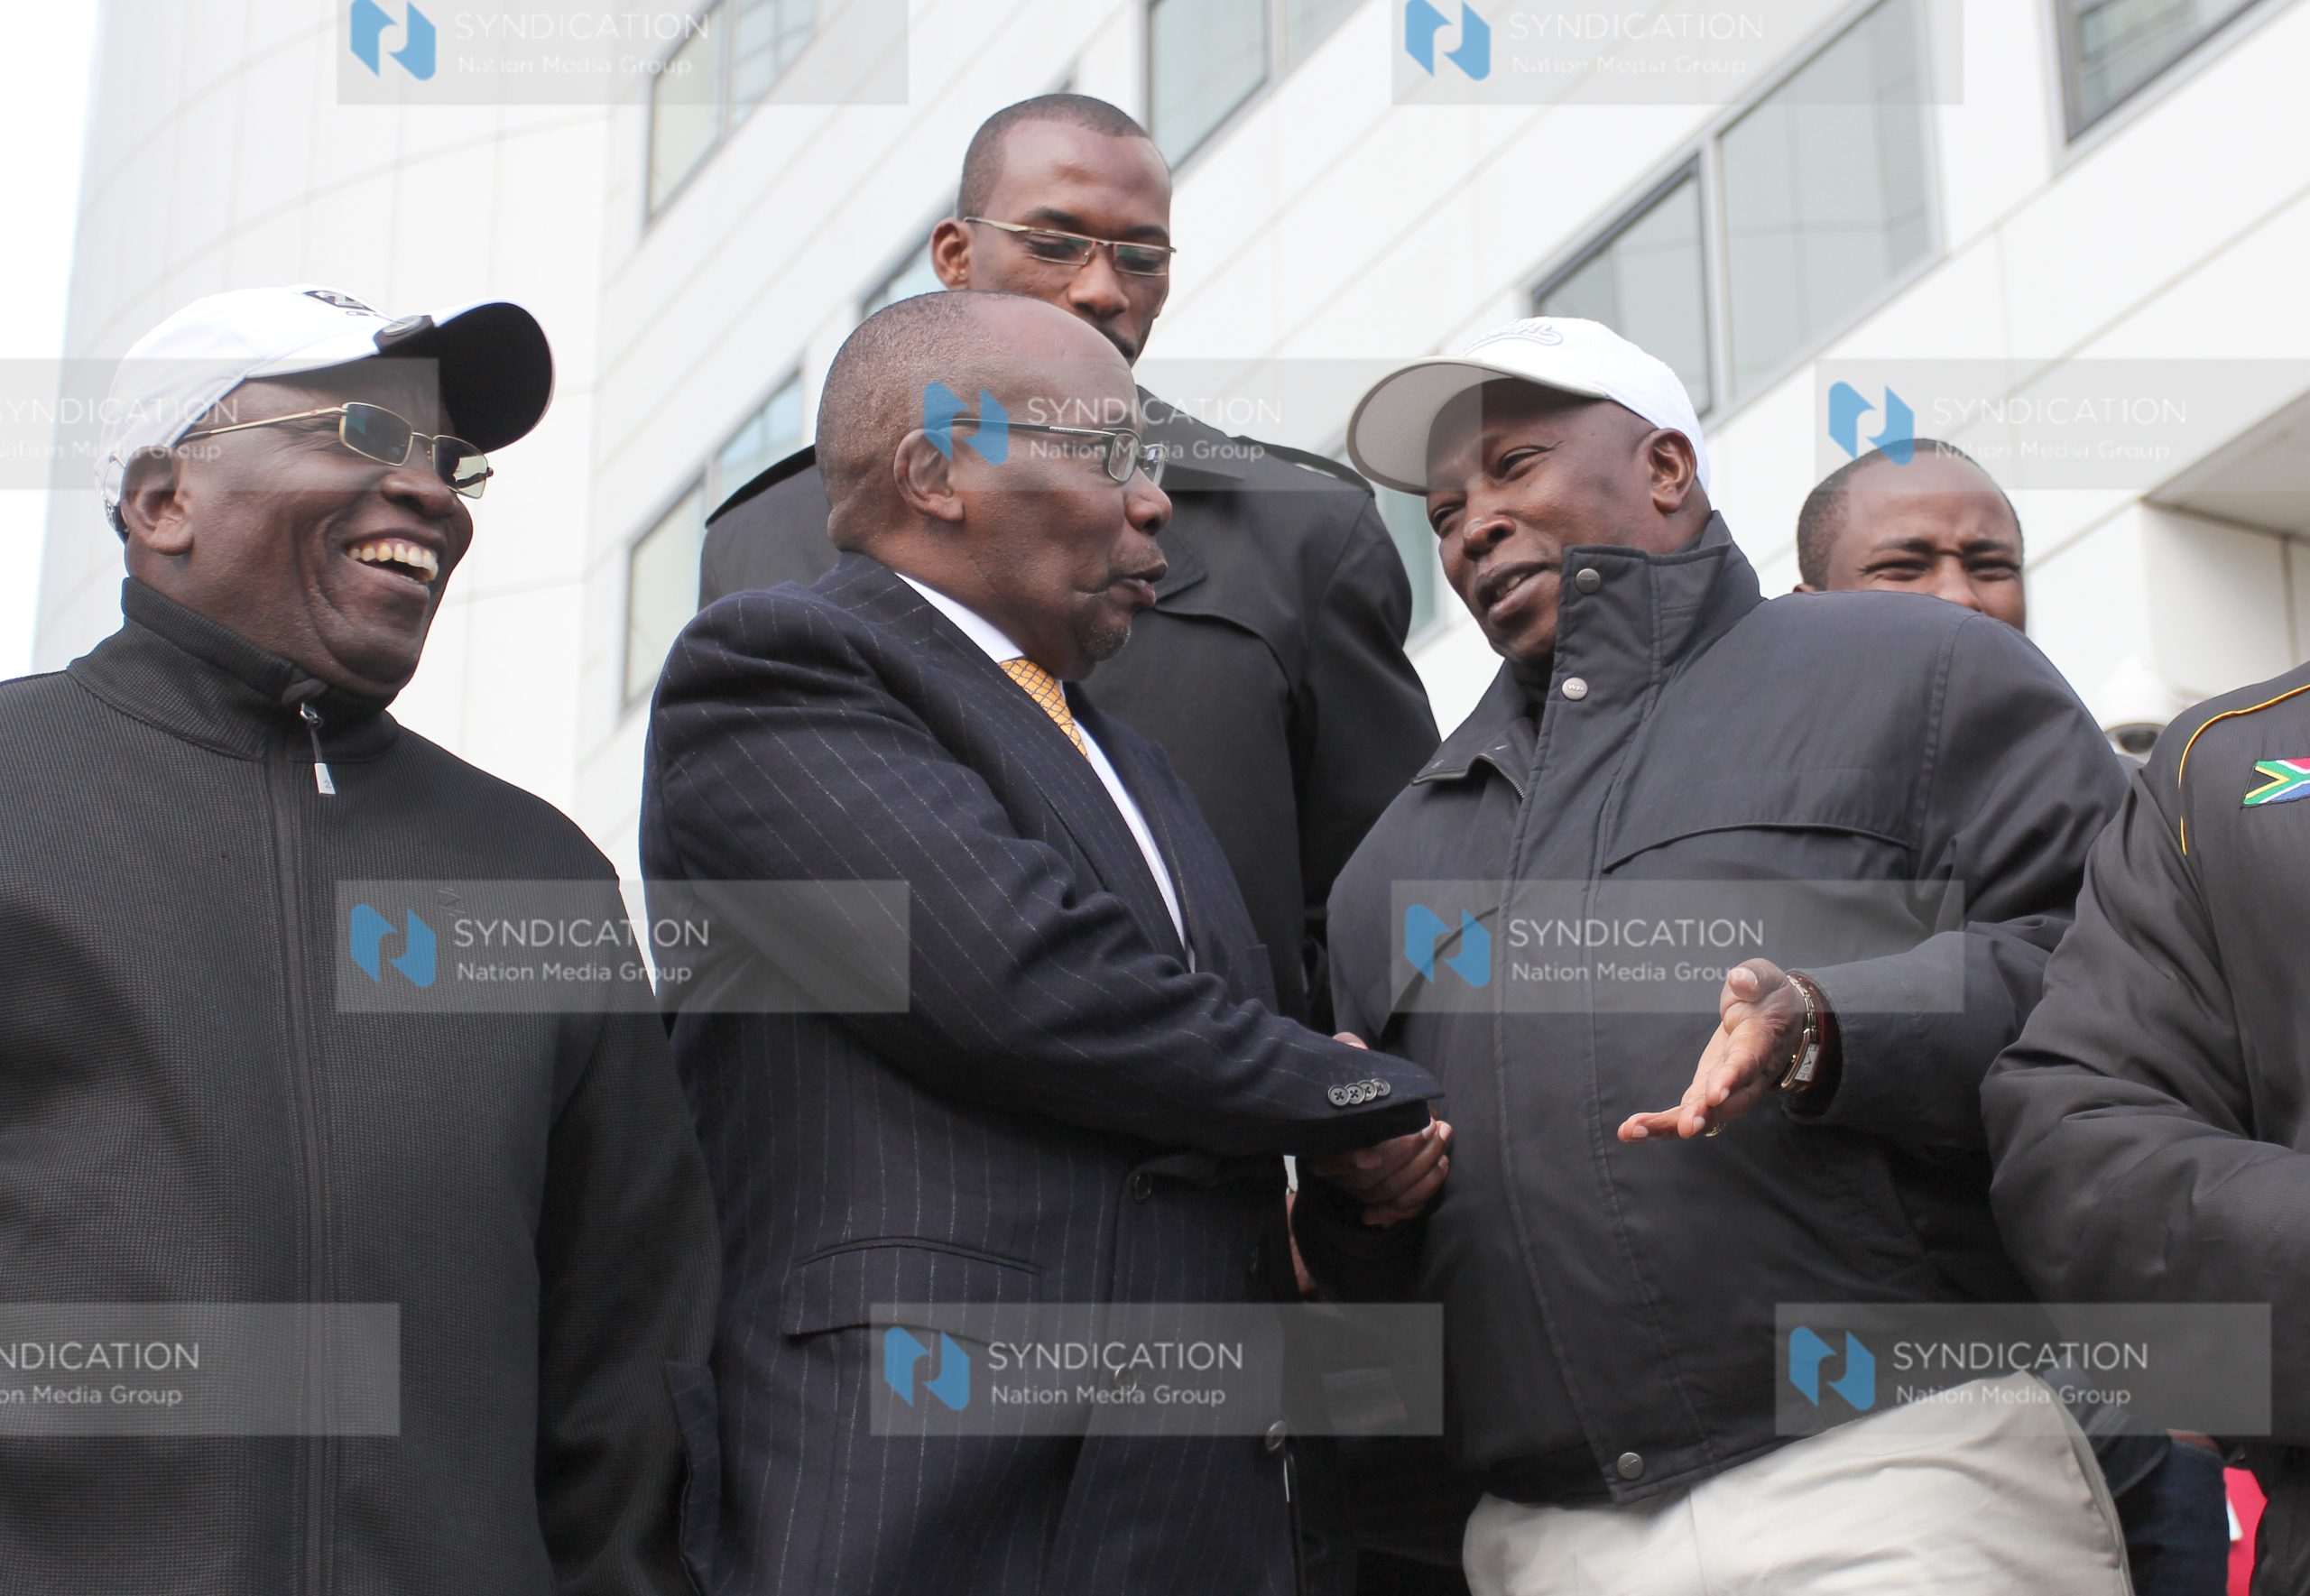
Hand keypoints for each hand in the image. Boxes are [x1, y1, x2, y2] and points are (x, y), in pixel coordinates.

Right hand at [1311, 1032, 1452, 1223]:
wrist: (1364, 1115)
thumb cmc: (1355, 1088)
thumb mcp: (1345, 1067)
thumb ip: (1346, 1054)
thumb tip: (1357, 1049)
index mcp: (1323, 1143)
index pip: (1328, 1162)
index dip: (1348, 1163)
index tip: (1371, 1155)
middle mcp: (1340, 1173)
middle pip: (1369, 1180)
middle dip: (1405, 1154)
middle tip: (1431, 1127)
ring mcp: (1362, 1189)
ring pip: (1392, 1193)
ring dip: (1424, 1166)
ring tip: (1443, 1134)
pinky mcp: (1385, 1199)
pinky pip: (1407, 1206)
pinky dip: (1428, 1187)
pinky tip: (1442, 1161)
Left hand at [1618, 959, 1803, 1142]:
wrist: (1780, 1022)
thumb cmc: (1768, 997)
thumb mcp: (1765, 978)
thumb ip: (1754, 978)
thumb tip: (1739, 982)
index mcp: (1761, 1041)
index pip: (1747, 1062)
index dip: (1732, 1078)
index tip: (1714, 1095)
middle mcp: (1747, 1074)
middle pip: (1728, 1102)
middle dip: (1705, 1115)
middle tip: (1685, 1128)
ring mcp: (1726, 1088)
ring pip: (1704, 1115)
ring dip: (1671, 1126)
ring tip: (1634, 1132)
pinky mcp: (1706, 1092)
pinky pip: (1686, 1113)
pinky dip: (1661, 1125)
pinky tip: (1630, 1131)